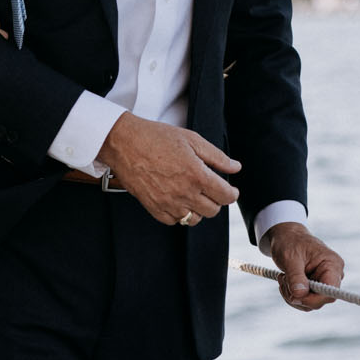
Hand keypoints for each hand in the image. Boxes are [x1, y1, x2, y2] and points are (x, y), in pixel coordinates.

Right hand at [94, 113, 239, 225]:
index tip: (230, 190)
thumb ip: (217, 156)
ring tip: (193, 195)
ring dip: (198, 209)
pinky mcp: (154, 208)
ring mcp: (168, 203)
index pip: (226, 196)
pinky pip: (174, 221)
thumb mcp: (191, 139)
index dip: (232, 194)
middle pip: (213, 210)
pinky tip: (177, 200)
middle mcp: (184, 193)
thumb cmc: (155, 138)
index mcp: (197, 175)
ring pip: (194, 219)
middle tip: (210, 189)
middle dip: (216, 200)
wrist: (124, 143)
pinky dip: (179, 214)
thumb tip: (235, 167)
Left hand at [259, 222, 342, 310]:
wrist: (287, 237)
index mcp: (332, 265)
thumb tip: (300, 295)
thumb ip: (295, 276)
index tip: (295, 295)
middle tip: (283, 281)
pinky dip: (292, 295)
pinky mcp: (316, 287)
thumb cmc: (290, 242)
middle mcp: (333, 275)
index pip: (330, 291)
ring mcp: (324, 282)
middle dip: (298, 296)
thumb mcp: (290, 257)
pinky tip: (285, 281)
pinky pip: (305, 300)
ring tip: (283, 278)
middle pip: (320, 300)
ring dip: (292, 296)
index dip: (314, 299)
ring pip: (311, 303)